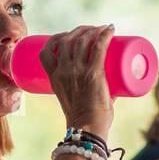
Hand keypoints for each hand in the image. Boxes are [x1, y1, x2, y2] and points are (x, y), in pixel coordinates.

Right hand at [38, 24, 114, 138]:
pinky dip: (105, 35)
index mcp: (53, 78)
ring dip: (92, 30)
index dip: (56, 38)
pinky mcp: (94, 73)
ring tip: (101, 29)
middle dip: (79, 30)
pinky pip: (99, 47)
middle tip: (92, 31)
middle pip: (67, 40)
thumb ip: (86, 89)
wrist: (88, 130)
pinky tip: (110, 29)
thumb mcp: (73, 99)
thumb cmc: (84, 120)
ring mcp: (78, 71)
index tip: (68, 36)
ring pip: (82, 40)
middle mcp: (63, 71)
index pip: (46, 50)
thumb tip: (112, 83)